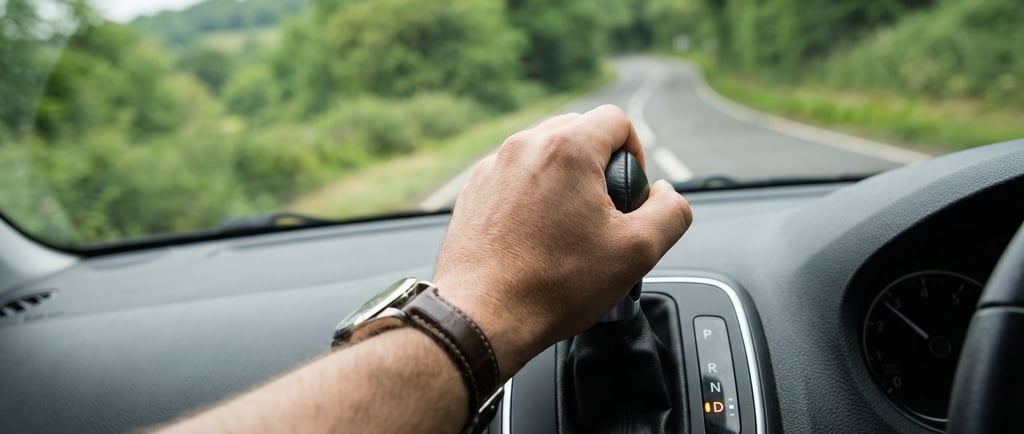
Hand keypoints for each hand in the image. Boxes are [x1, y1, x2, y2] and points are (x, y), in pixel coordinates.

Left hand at [434, 105, 692, 378]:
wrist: (483, 316)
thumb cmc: (554, 285)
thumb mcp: (638, 251)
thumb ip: (671, 211)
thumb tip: (667, 194)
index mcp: (566, 149)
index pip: (616, 120)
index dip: (636, 152)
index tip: (631, 191)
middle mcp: (523, 147)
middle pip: (577, 130)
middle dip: (599, 163)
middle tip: (604, 211)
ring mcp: (492, 168)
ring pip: (542, 153)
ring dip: (563, 179)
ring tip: (568, 228)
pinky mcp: (473, 193)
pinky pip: (513, 178)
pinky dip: (531, 196)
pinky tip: (535, 237)